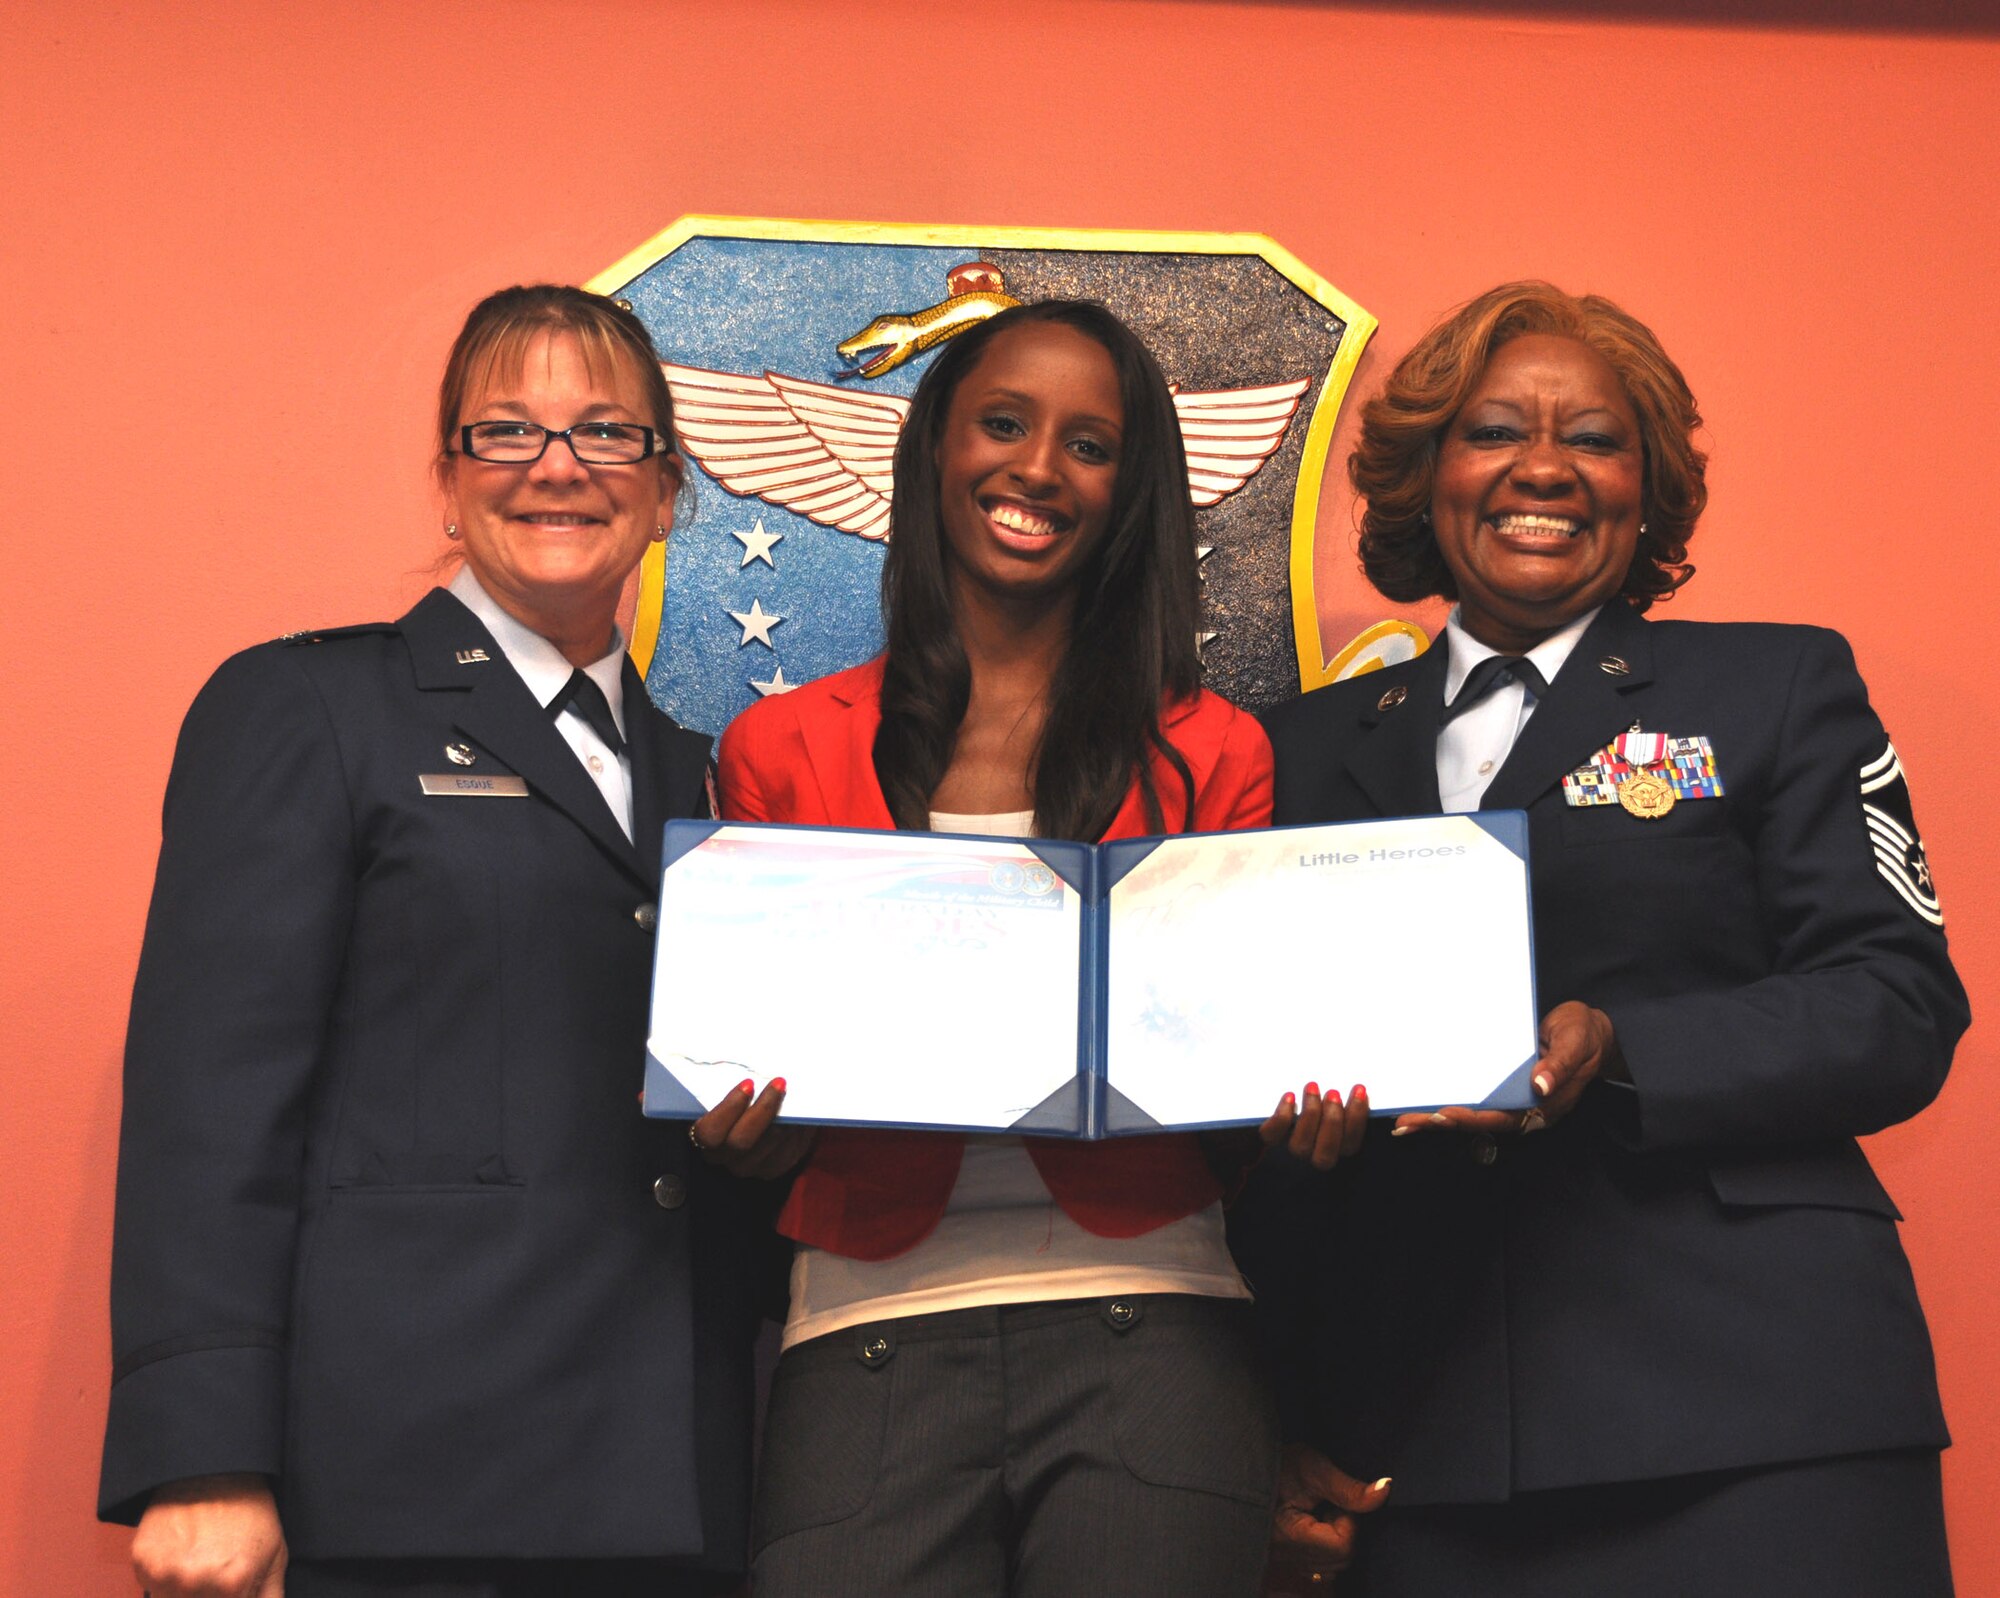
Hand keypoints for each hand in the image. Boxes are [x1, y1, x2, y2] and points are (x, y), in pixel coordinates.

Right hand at [131, 1474, 284, 1597]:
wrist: (215, 1471)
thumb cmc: (250, 1513)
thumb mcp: (275, 1556)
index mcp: (232, 1585)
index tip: (234, 1587)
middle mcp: (195, 1583)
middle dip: (210, 1596)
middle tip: (217, 1571)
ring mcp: (165, 1574)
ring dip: (186, 1592)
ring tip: (202, 1561)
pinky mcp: (142, 1562)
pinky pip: (154, 1588)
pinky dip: (165, 1579)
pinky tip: (182, 1552)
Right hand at [689, 1077, 816, 1179]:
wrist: (760, 1116)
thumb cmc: (740, 1098)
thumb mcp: (730, 1090)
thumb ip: (730, 1084)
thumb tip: (748, 1064)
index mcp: (704, 1135)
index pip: (708, 1132)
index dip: (728, 1110)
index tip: (748, 1084)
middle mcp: (723, 1156)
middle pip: (740, 1141)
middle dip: (762, 1110)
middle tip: (778, 1084)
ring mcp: (747, 1166)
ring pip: (766, 1146)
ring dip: (782, 1118)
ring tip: (791, 1095)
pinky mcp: (771, 1170)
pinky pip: (784, 1155)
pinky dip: (794, 1132)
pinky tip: (799, 1113)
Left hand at [1259, 1083, 1369, 1170]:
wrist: (1268, 1108)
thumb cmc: (1316, 1104)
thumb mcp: (1331, 1101)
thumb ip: (1344, 1101)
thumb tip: (1361, 1089)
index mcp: (1336, 1147)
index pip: (1351, 1145)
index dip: (1357, 1119)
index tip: (1359, 1090)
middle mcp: (1313, 1155)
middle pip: (1326, 1154)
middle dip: (1332, 1122)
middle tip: (1333, 1093)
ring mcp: (1290, 1149)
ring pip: (1300, 1146)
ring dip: (1310, 1115)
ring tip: (1313, 1088)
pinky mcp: (1268, 1139)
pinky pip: (1272, 1135)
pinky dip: (1281, 1117)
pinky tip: (1290, 1097)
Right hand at [1263, 1443, 1389, 1590]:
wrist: (1247, 1469)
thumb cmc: (1276, 1465)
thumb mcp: (1312, 1468)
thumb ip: (1349, 1487)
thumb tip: (1386, 1490)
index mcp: (1289, 1537)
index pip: (1343, 1546)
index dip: (1345, 1519)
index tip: (1330, 1498)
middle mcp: (1286, 1558)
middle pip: (1340, 1558)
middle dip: (1342, 1529)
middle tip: (1323, 1503)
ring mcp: (1287, 1564)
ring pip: (1333, 1564)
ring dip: (1333, 1538)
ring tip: (1315, 1512)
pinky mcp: (1289, 1564)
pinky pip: (1321, 1567)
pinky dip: (1325, 1547)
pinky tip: (1313, 1526)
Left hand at [1390, 1000, 1619, 1138]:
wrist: (1593, 1032)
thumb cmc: (1585, 1035)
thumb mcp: (1576, 1044)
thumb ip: (1559, 1066)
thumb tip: (1539, 1085)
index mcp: (1544, 1105)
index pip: (1502, 1117)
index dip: (1471, 1118)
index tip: (1442, 1116)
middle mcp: (1525, 1108)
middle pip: (1479, 1121)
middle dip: (1441, 1123)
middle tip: (1405, 1124)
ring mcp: (1514, 1099)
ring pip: (1473, 1112)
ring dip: (1439, 1115)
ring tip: (1404, 1118)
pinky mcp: (1504, 1085)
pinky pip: (1475, 1096)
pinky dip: (1450, 1098)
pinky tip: (1425, 1097)